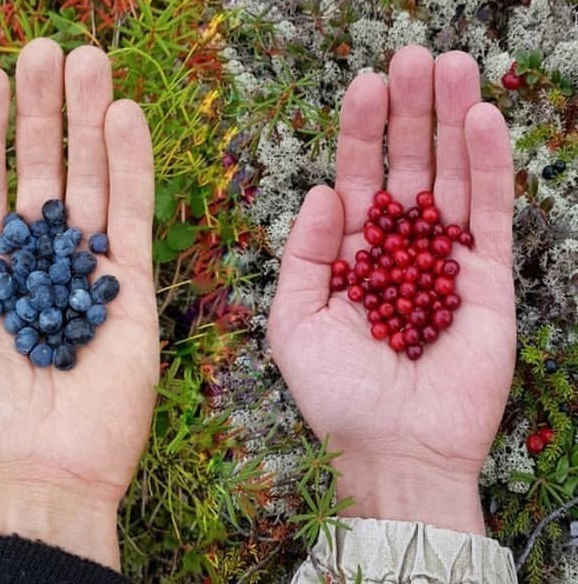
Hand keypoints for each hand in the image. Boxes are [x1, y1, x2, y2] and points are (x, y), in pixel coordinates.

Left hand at [0, 39, 157, 569]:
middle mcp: (34, 264)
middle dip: (40, 111)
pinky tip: (123, 116)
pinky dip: (129, 168)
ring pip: (87, 183)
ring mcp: (84, 274)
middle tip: (44, 48)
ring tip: (88, 60)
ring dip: (87, 122)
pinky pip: (129, 219)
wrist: (37, 479)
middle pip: (39, 171)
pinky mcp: (128, 292)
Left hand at [267, 46, 514, 534]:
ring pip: (452, 178)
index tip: (363, 81)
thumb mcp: (295, 322)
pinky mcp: (489, 280)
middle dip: (408, 112)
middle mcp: (401, 251)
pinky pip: (490, 214)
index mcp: (352, 256)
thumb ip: (305, 254)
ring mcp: (447, 262)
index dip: (360, 132)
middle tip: (411, 55)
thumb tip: (326, 191)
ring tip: (450, 64)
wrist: (393, 451)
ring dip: (450, 121)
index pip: (357, 179)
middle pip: (407, 166)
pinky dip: (487, 166)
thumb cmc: (335, 394)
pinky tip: (481, 119)